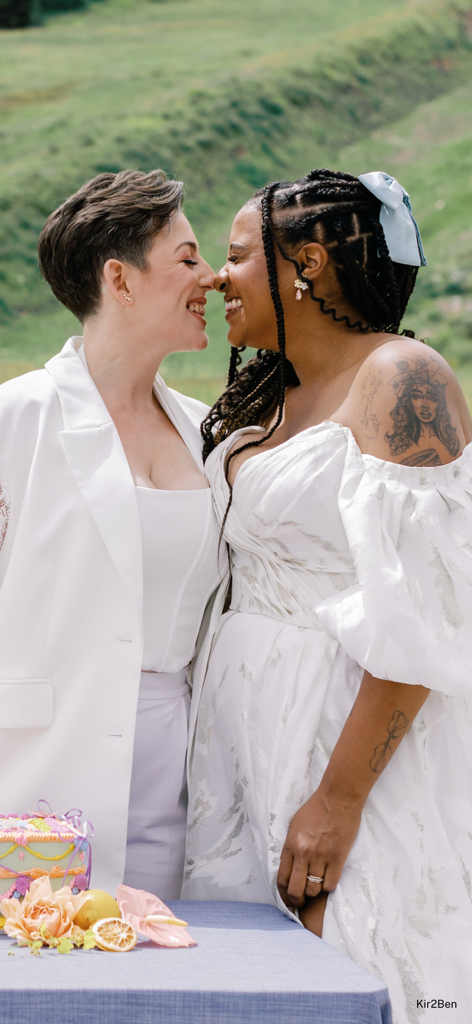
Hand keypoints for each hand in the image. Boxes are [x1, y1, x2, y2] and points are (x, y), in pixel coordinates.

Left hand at [277, 787, 362, 908]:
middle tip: (301, 902)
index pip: (282, 879)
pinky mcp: (338, 858)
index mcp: (290, 845)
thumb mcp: (294, 826)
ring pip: (314, 890)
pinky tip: (328, 878)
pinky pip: (330, 885)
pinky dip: (328, 886)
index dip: (284, 896)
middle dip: (297, 901)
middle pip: (296, 890)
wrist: (338, 798)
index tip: (288, 901)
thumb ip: (291, 848)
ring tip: (316, 886)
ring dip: (314, 892)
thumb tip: (289, 869)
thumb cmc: (316, 809)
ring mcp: (321, 856)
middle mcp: (303, 853)